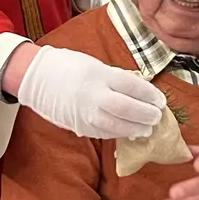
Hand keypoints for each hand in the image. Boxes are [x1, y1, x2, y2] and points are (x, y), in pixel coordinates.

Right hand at [15, 46, 164, 138]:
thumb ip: (117, 79)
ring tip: (147, 128)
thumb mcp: (97, 66)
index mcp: (100, 74)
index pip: (133, 86)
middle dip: (146, 114)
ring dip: (135, 128)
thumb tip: (141, 93)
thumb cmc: (70, 67)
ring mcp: (85, 112)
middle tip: (157, 116)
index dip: (150, 95)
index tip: (161, 100)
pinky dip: (119, 134)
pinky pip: (103, 132)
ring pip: (116, 125)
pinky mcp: (79, 125)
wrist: (37, 77)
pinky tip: (129, 132)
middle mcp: (93, 94)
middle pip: (127, 108)